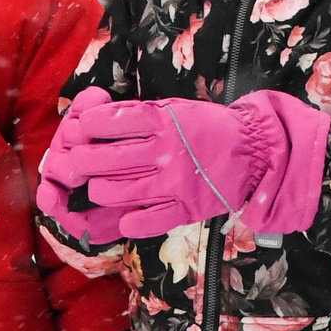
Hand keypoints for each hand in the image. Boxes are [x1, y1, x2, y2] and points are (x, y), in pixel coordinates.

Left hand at [40, 90, 326, 240]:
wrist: (254, 150)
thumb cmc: (208, 127)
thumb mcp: (175, 109)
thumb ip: (140, 116)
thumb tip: (96, 119)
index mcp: (161, 121)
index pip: (107, 122)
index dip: (85, 127)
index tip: (79, 130)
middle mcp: (164, 151)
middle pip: (103, 160)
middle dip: (80, 163)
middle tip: (75, 165)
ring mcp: (174, 182)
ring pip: (116, 192)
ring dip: (99, 191)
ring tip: (99, 189)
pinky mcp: (185, 208)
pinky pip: (145, 221)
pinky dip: (128, 222)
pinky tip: (126, 217)